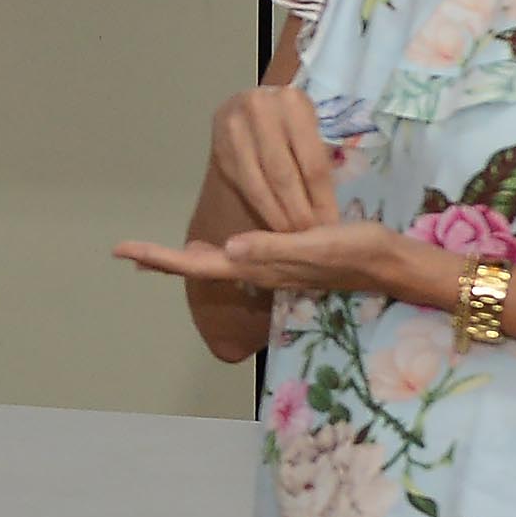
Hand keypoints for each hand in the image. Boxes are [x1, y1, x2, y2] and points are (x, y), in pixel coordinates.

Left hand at [116, 223, 448, 307]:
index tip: (124, 251)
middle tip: (127, 252)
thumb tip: (226, 250)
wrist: (391, 264)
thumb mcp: (316, 246)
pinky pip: (239, 259)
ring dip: (185, 260)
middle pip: (200, 269)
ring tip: (156, 253)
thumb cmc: (356, 253)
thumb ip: (273, 249)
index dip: (162, 257)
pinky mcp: (285, 259)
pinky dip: (215, 254)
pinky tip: (213, 249)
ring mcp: (272, 267)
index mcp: (260, 267)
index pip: (199, 267)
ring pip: (217, 266)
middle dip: (164, 260)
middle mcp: (259, 270)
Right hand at [204, 85, 341, 237]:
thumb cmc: (289, 121)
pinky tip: (273, 225)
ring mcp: (234, 129)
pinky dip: (261, 209)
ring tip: (292, 238)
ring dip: (278, 217)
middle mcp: (260, 110)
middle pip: (284, 175)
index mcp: (293, 102)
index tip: (331, 226)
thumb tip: (328, 214)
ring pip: (260, 185)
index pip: (312, 161)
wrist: (248, 104)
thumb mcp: (309, 128)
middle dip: (298, 212)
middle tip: (310, 237)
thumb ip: (318, 161)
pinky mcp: (220, 149)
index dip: (322, 199)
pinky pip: (243, 187)